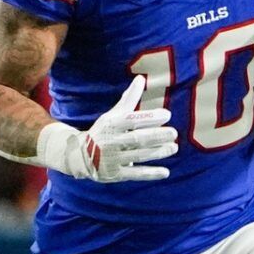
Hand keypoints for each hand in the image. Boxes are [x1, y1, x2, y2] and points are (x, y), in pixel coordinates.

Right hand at [37, 75, 178, 182]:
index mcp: (112, 124)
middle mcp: (112, 141)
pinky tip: (165, 172)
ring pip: (139, 155)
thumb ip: (129, 99)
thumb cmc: (103, 131)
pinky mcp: (115, 174)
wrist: (80, 155)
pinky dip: (150, 174)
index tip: (167, 115)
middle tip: (174, 133)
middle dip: (156, 135)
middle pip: (137, 138)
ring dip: (158, 152)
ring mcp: (113, 158)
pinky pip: (135, 174)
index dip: (149, 117)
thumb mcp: (112, 115)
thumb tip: (141, 78)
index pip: (132, 120)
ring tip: (173, 148)